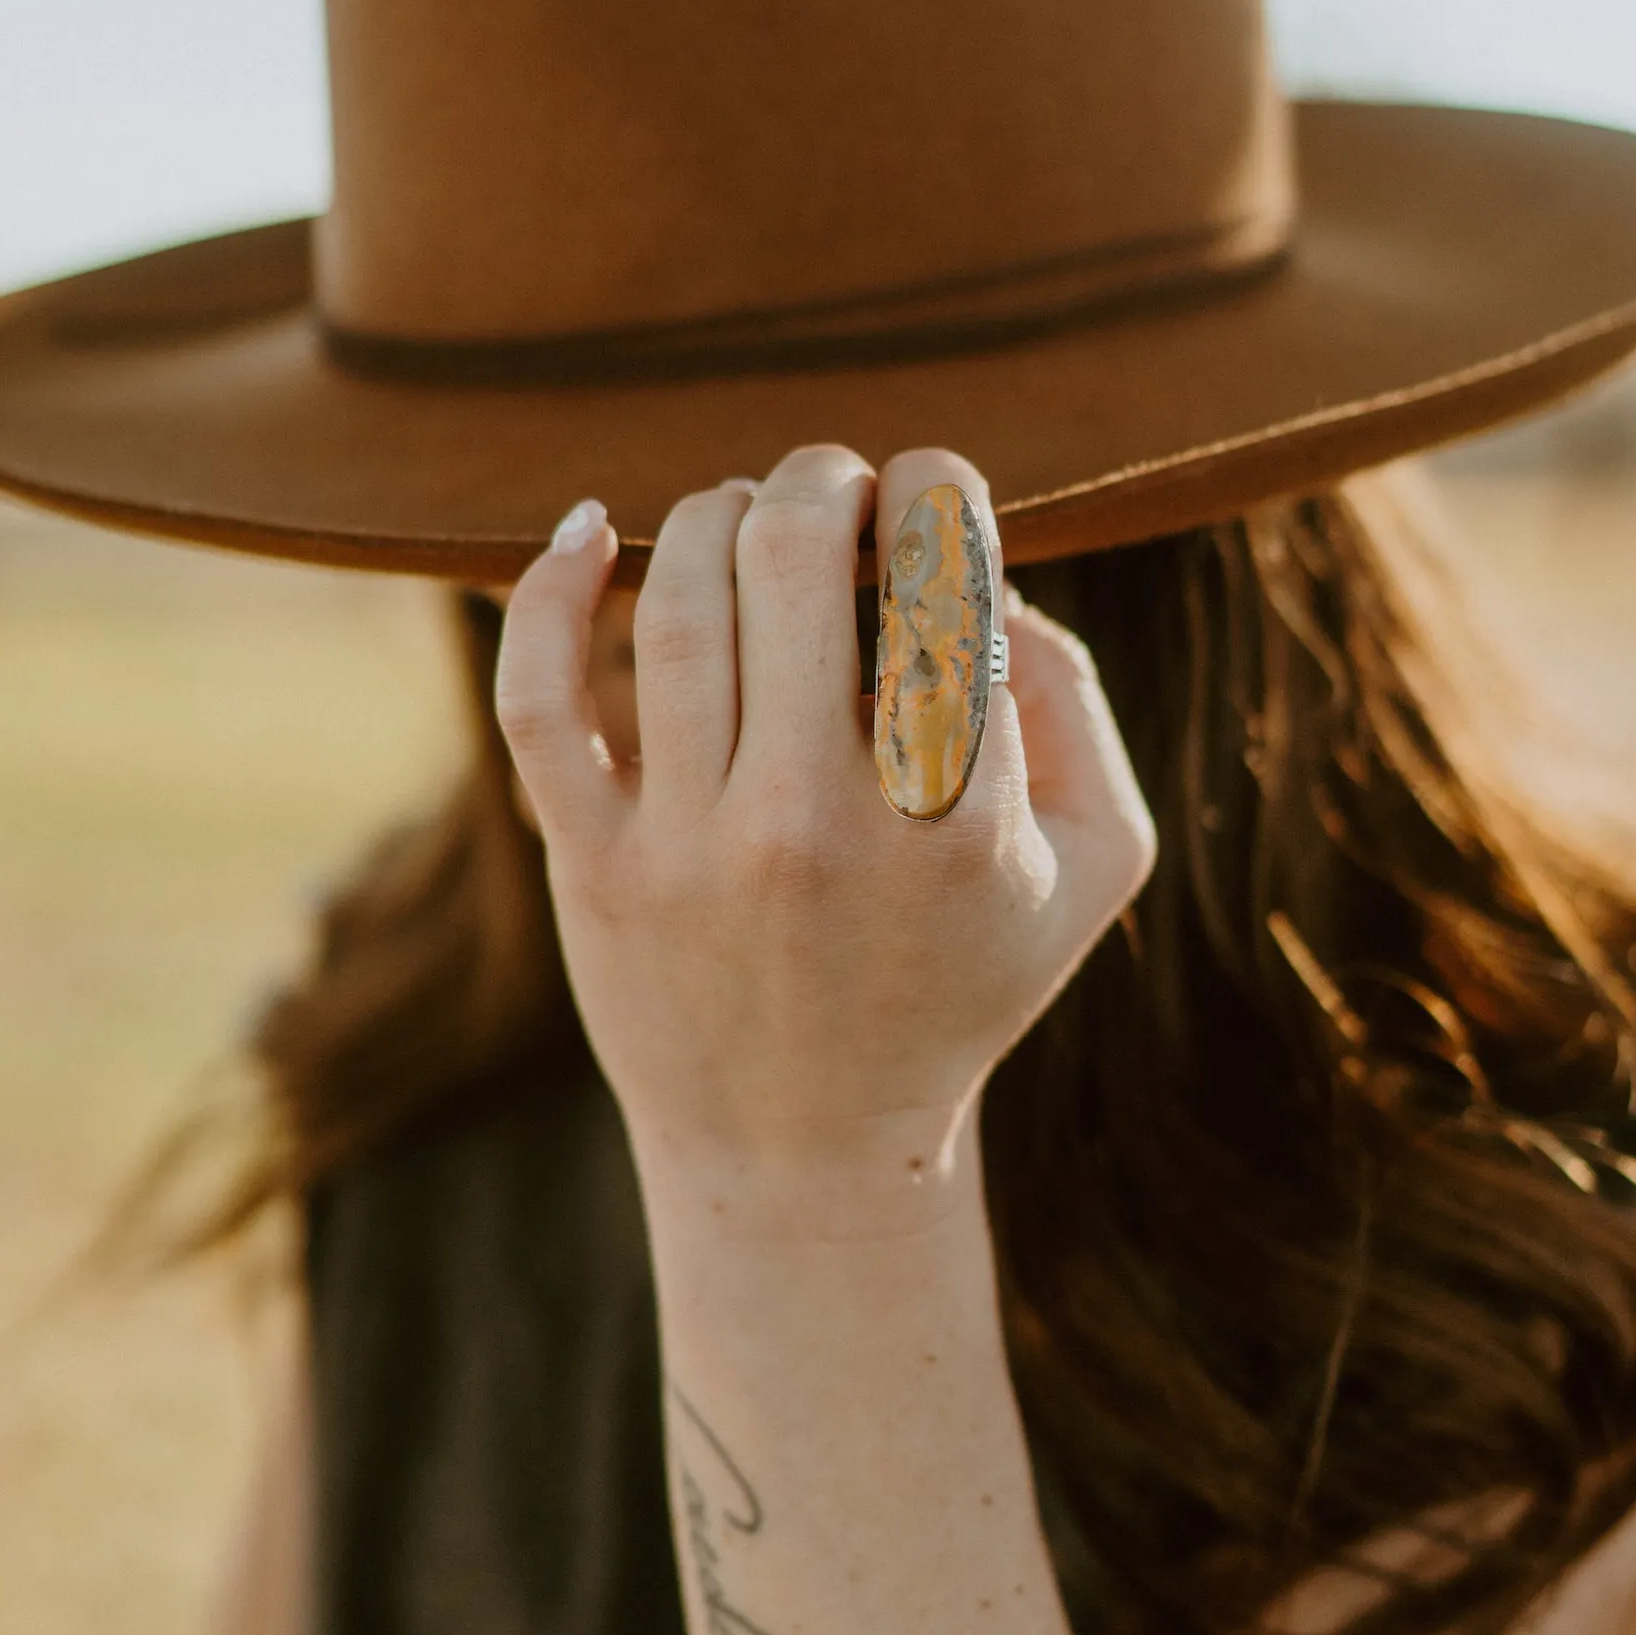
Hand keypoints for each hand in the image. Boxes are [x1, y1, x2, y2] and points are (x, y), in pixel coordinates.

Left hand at [494, 444, 1155, 1231]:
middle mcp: (818, 825)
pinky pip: (541, 696)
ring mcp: (692, 848)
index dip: (932, 489)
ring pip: (678, 599)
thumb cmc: (961, 984)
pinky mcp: (591, 866)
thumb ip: (1076, 701)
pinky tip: (590, 528)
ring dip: (717, 516)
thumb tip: (984, 576)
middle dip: (821, 479)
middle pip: (796, 553)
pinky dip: (549, 587)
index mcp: (957, 816)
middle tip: (834, 489)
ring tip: (747, 524)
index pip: (942, 573)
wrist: (808, 1155)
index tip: (923, 498)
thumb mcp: (1094, 865)